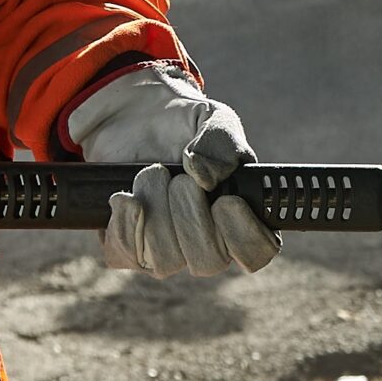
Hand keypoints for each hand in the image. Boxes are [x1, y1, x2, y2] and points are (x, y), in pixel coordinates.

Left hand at [67, 64, 280, 276]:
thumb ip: (222, 142)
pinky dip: (126, 224)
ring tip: (152, 174)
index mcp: (241, 215)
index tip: (225, 202)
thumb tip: (206, 179)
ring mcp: (167, 249)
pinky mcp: (129, 246)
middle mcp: (207, 241)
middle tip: (180, 180)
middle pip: (208, 262)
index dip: (243, 237)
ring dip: (157, 213)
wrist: (134, 118)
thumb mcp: (213, 119)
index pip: (255, 252)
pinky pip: (128, 255)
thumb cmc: (184, 124)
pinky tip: (127, 195)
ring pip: (165, 262)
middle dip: (191, 217)